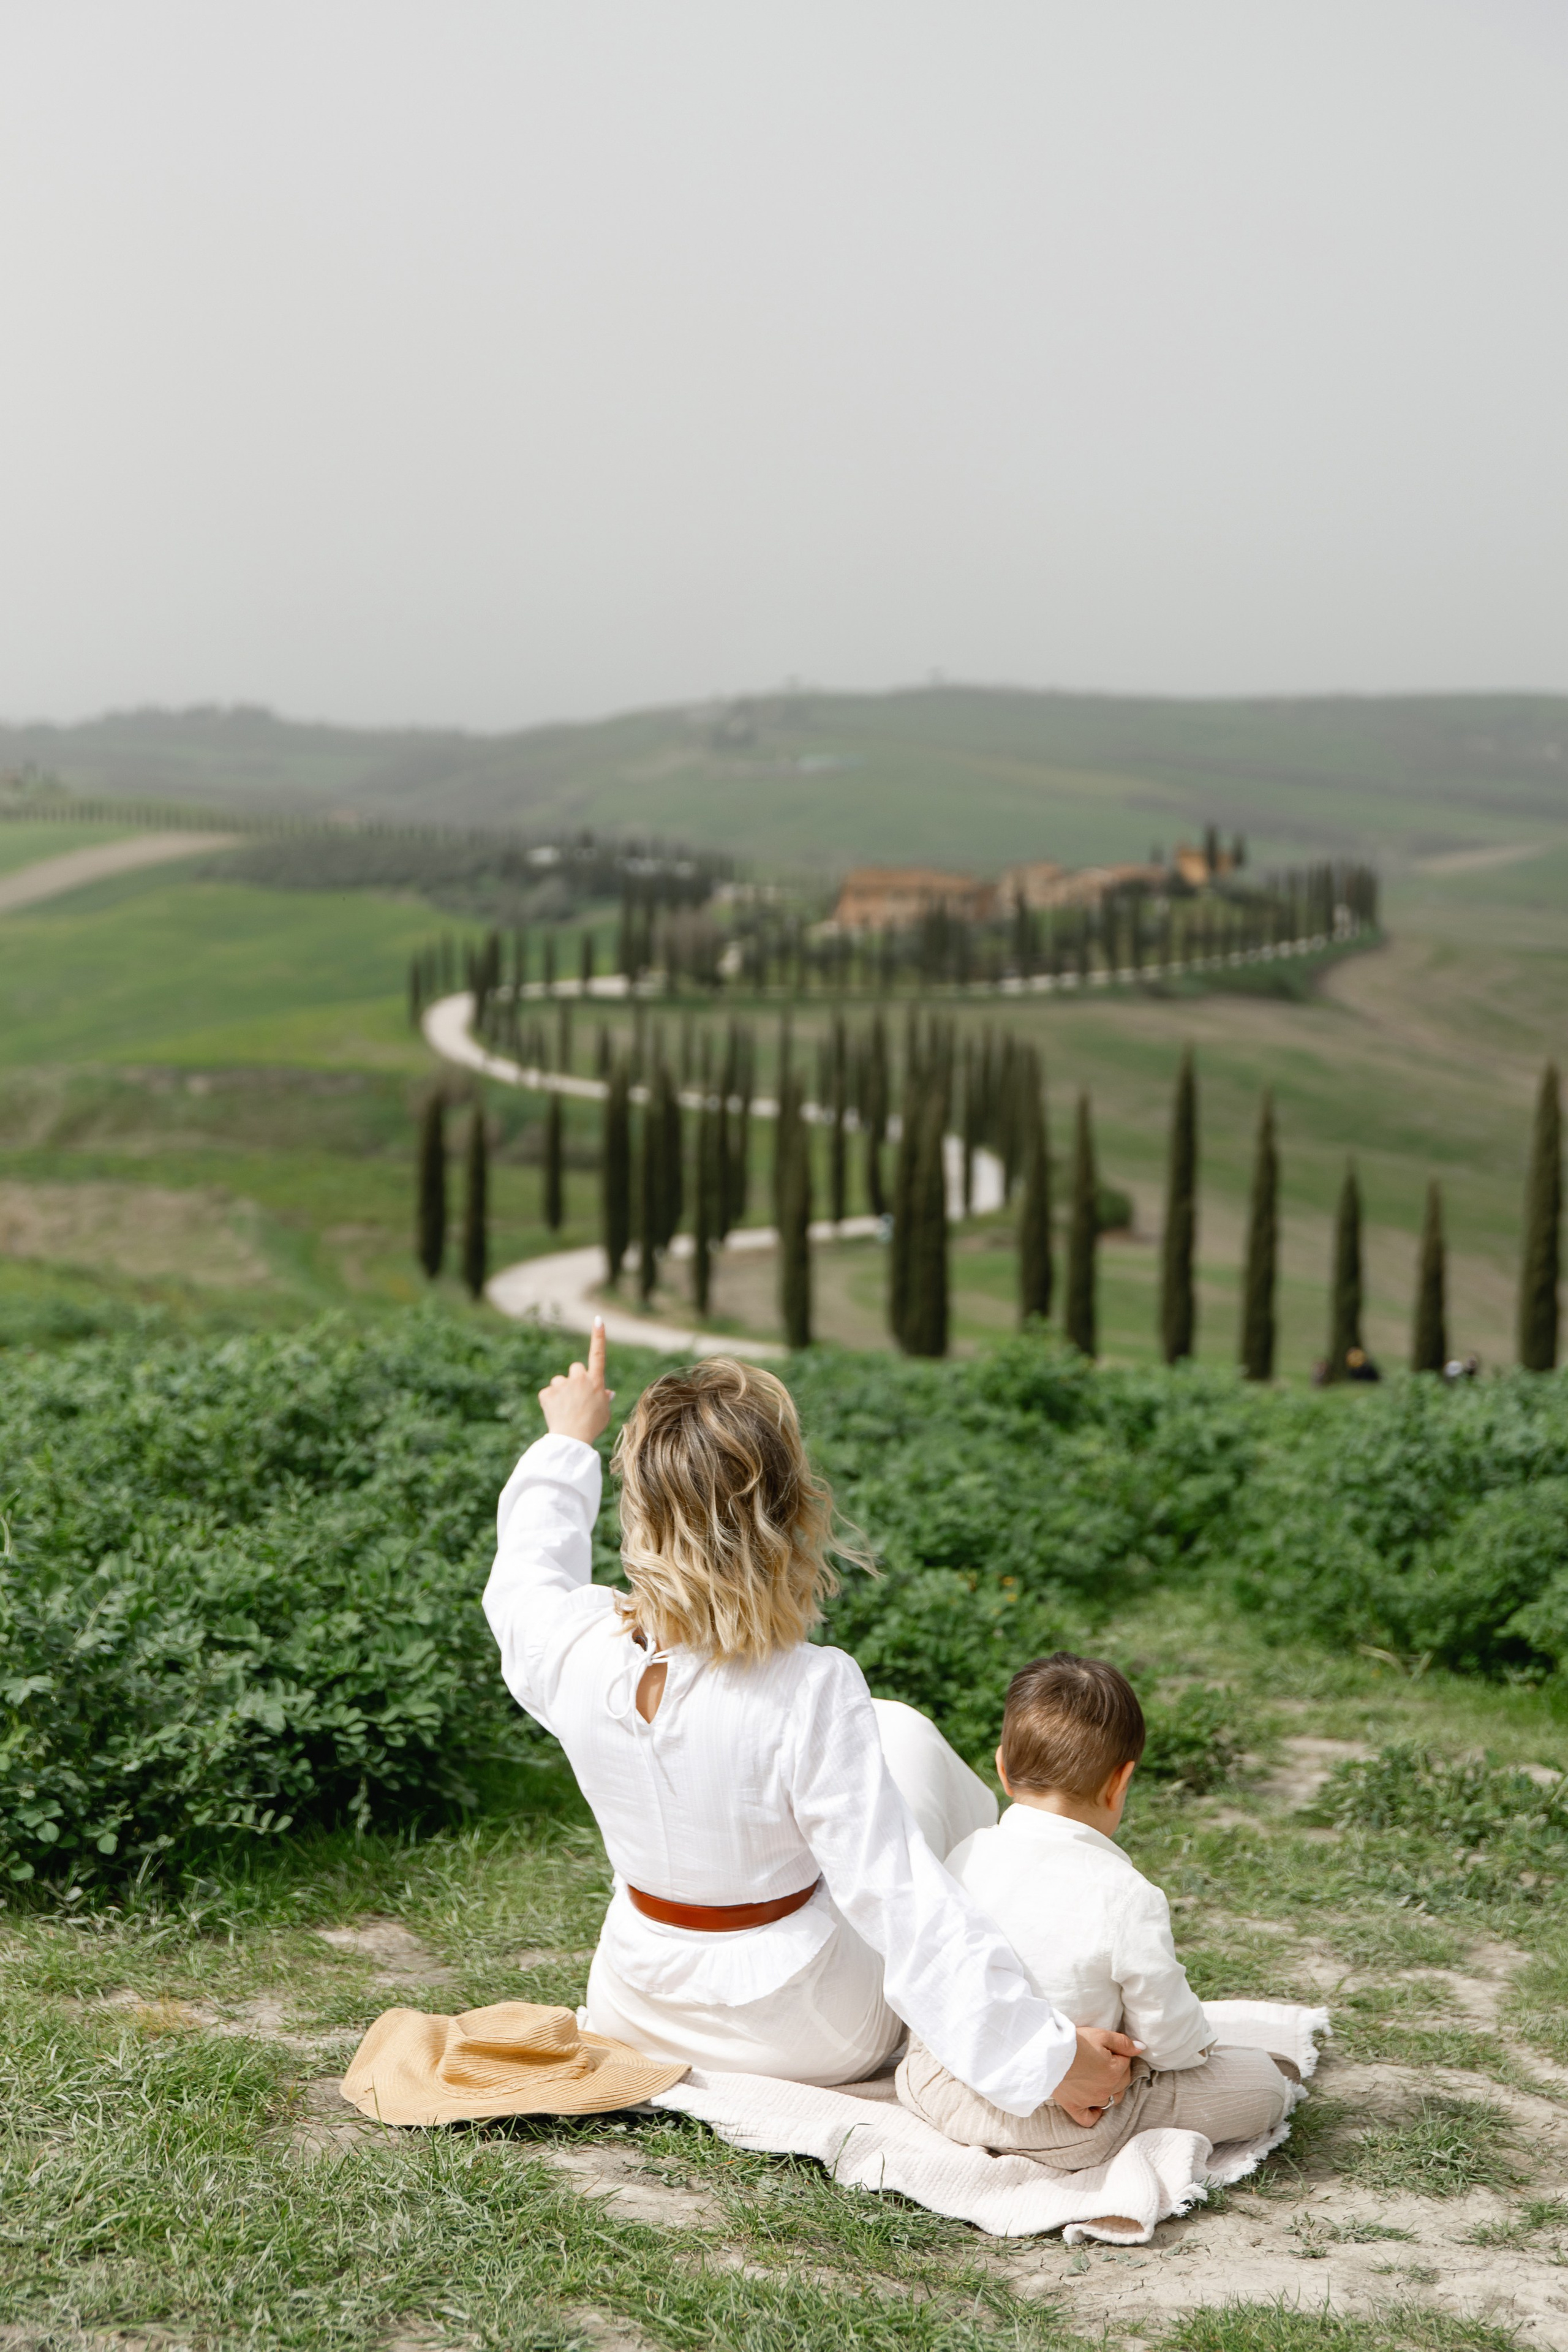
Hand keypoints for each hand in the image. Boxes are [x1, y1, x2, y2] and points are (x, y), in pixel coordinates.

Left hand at [539, 1319, 614, 1445]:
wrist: (573, 1439)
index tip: (597, 1320)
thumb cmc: (592, 1427)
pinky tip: (555, 1413)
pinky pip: (548, 1393)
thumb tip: (606, 1392)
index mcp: (595, 1381)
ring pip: (559, 1381)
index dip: (598, 1336)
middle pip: (575, 1368)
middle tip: (576, 1397)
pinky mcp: (547, 1393)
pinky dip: (550, 1402)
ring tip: (565, 1409)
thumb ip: (604, 1398)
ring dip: (561, 1390)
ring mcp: (562, 1384)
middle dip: (574, 1378)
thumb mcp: (604, 1412)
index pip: (598, 1354)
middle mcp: (579, 1378)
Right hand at [1051, 2026, 1141, 2126]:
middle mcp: (1106, 2090)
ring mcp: (1091, 2101)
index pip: (1126, 2063)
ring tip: (1098, 2076)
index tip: (1106, 2047)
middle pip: (1122, 2082)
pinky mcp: (1075, 2107)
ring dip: (1109, 2089)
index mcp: (1115, 2073)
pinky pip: (1089, 2119)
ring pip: (1110, 2099)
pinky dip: (1094, 2113)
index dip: (1118, 2053)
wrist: (1048, 2052)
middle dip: (1117, 2070)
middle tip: (1101, 2058)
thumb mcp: (1101, 2035)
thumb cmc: (1075, 2042)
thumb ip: (1124, 2043)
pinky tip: (1094, 2105)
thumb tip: (1142, 2049)